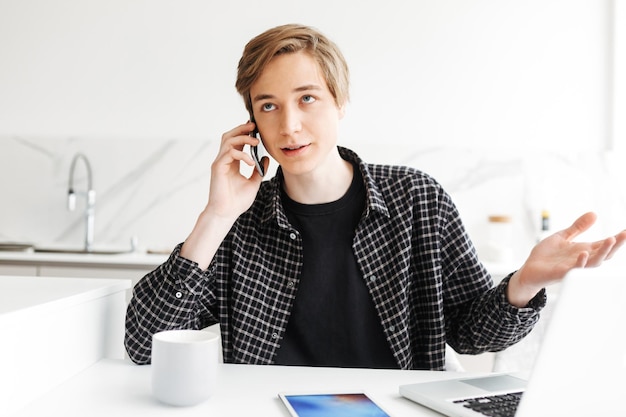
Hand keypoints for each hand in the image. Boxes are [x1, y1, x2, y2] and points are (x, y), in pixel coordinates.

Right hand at [180, 121, 268, 268]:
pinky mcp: (218, 167)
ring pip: (228, 140)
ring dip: (243, 138)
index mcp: (231, 162)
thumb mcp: (253, 183)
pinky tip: (251, 162)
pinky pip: (230, 153)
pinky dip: (242, 155)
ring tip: (256, 141)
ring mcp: (220, 163)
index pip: (236, 142)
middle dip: (241, 129)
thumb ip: (258, 170)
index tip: (256, 130)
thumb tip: (265, 158)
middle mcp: (223, 160)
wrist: (226, 213)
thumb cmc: (237, 201)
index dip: (244, 133)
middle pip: (229, 136)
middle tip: (254, 126)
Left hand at [507, 212, 625, 306]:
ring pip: (594, 262)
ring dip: (603, 252)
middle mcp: (582, 259)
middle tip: (624, 234)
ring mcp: (573, 267)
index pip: (604, 244)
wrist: (529, 270)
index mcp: (584, 250)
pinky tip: (583, 253)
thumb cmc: (547, 255)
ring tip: (612, 240)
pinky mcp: (562, 273)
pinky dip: (580, 262)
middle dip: (616, 244)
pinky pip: (574, 269)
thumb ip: (578, 227)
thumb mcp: (563, 236)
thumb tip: (594, 213)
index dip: (617, 238)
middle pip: (604, 253)